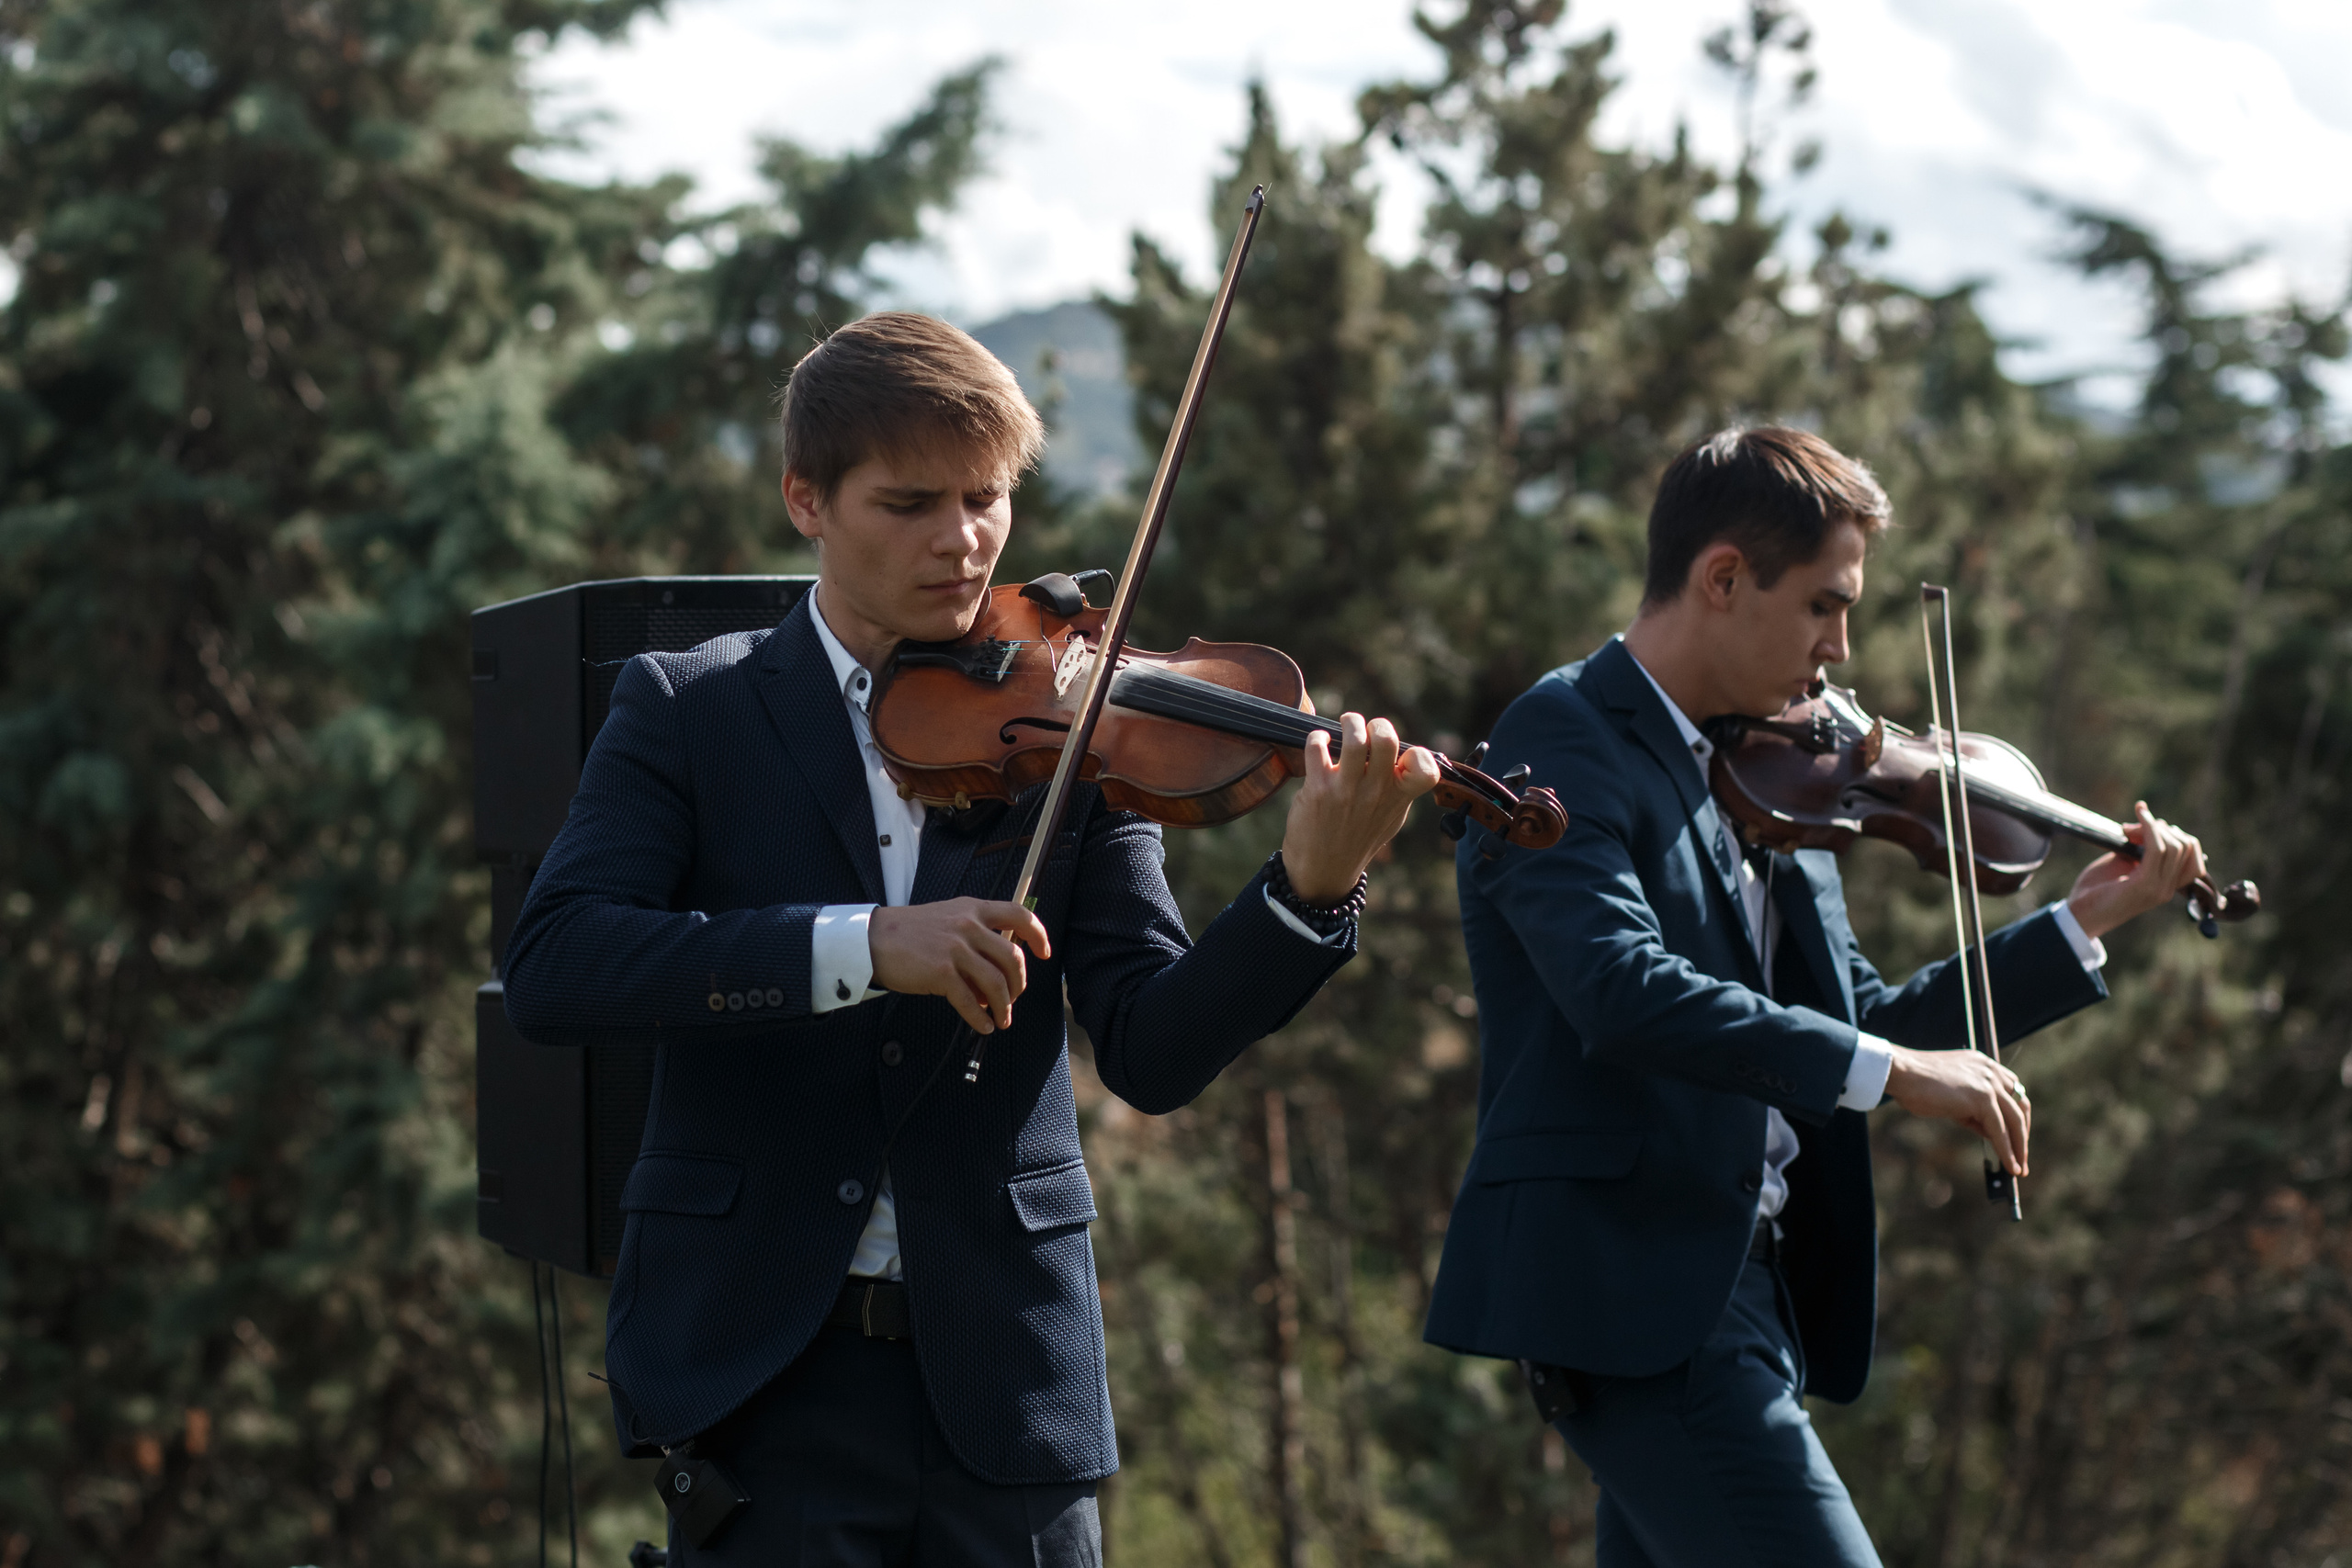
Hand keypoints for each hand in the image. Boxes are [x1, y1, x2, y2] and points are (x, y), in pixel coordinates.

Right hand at [868, 898, 1051, 1035]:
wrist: (873, 940)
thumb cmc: (909, 932)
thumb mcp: (948, 917)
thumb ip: (975, 934)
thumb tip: (998, 971)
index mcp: (973, 909)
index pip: (1019, 915)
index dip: (1038, 935)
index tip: (1044, 953)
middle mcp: (968, 926)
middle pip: (1012, 958)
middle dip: (1019, 984)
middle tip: (1014, 998)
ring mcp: (955, 949)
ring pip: (996, 983)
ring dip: (1003, 1007)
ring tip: (1001, 1019)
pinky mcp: (941, 973)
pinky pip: (971, 1002)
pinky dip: (980, 1018)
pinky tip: (982, 1026)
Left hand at [1279, 713, 1442, 903]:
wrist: (1324, 869)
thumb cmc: (1359, 839)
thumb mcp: (1390, 817)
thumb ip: (1400, 787)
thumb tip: (1405, 754)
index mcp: (1398, 797)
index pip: (1426, 770)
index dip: (1419, 754)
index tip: (1402, 755)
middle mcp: (1376, 791)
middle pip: (1386, 739)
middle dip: (1377, 724)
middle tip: (1368, 729)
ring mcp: (1347, 790)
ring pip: (1353, 738)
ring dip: (1349, 723)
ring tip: (1346, 725)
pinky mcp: (1319, 790)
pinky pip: (1317, 748)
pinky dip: (1317, 737)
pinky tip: (1320, 742)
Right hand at [1883, 1044, 2031, 1176]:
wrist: (1902, 1073)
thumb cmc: (1917, 1084)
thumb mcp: (1952, 1097)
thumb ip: (1972, 1111)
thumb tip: (1990, 1133)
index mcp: (1984, 1065)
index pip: (2013, 1091)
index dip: (2018, 1115)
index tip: (2017, 1135)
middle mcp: (1991, 1071)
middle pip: (2020, 1106)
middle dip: (2023, 1134)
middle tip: (2022, 1156)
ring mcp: (1989, 1083)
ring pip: (2014, 1120)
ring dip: (2019, 1147)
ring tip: (2019, 1168)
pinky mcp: (1982, 1098)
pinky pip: (2000, 1130)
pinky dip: (2006, 1150)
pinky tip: (2009, 1165)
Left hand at [2066, 801, 2205, 939]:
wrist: (2081, 915)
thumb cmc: (2097, 888)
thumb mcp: (2122, 864)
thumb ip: (2138, 849)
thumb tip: (2146, 825)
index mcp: (2167, 884)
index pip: (2193, 855)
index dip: (2177, 834)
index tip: (2149, 825)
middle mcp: (2168, 888)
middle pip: (2185, 846)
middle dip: (2161, 828)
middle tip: (2131, 828)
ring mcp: (2159, 888)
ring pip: (2174, 846)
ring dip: (2152, 827)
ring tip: (2127, 829)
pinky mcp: (2144, 885)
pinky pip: (2156, 850)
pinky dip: (2147, 830)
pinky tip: (2132, 824)